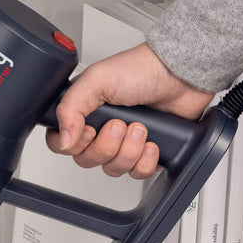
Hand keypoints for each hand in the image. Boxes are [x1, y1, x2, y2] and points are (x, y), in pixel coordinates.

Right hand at [45, 42, 213, 177]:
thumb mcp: (97, 80)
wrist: (181, 75)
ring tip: (141, 128)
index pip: (61, 143)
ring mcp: (122, 143)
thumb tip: (63, 140)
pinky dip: (145, 161)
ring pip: (112, 168)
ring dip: (128, 151)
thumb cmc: (141, 69)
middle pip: (87, 160)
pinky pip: (136, 173)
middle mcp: (100, 129)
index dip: (75, 144)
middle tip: (121, 125)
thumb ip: (70, 108)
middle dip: (107, 146)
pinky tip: (152, 142)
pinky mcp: (144, 153)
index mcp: (83, 111)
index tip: (91, 131)